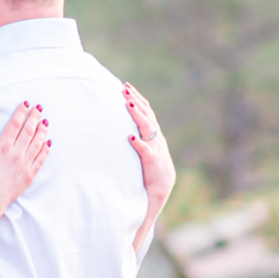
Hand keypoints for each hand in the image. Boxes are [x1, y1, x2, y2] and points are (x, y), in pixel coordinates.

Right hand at [0, 101, 50, 217]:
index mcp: (3, 146)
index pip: (15, 124)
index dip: (21, 112)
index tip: (26, 104)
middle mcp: (16, 153)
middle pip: (29, 131)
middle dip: (35, 117)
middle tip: (39, 107)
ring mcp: (25, 164)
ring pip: (37, 143)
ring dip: (42, 130)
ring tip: (45, 121)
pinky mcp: (30, 174)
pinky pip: (40, 159)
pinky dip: (45, 149)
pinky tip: (48, 142)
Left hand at [125, 83, 174, 205]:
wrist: (159, 191)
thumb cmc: (148, 169)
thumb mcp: (143, 149)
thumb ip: (136, 136)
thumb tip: (118, 124)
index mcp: (153, 134)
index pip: (146, 111)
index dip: (137, 98)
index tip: (126, 86)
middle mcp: (156, 138)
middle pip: (146, 115)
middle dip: (136, 100)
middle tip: (124, 89)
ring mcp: (155, 149)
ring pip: (147, 128)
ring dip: (137, 116)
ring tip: (128, 104)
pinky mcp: (153, 162)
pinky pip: (146, 151)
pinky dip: (139, 144)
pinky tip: (131, 138)